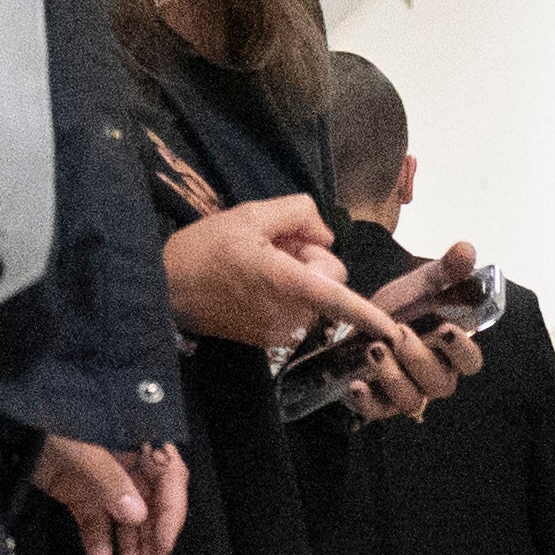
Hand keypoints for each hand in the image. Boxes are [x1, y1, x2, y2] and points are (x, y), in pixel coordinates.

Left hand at [29, 434, 185, 554]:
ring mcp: (103, 483)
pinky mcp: (80, 497)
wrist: (6, 426)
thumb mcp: (81, 448)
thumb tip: (137, 516)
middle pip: (151, 507)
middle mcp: (127, 466)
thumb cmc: (49, 425)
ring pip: (125, 522)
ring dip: (130, 553)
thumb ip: (109, 479)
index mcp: (137, 443)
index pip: (170, 478)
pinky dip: (99, 547)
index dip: (171, 512)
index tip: (163, 544)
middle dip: (152, 544)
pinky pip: (96, 525)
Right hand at [162, 193, 365, 352]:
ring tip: (259, 262)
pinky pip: (298, 308)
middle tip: (275, 244)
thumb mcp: (249, 214)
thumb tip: (326, 236)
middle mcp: (286, 313)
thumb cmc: (202, 250)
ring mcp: (279, 331)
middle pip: (329, 279)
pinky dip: (287, 292)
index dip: (367, 313)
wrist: (161, 290)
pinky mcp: (271, 340)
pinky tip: (255, 281)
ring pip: (314, 294)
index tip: (393, 331)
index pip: (335, 296)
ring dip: (298, 274)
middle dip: (312, 258)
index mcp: (282, 282)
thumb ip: (298, 214)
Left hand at [343, 238, 491, 424]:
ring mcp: (407, 393)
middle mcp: (434, 378)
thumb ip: (446, 271)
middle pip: (440, 384)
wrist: (359, 322)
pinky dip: (367, 401)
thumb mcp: (422, 285)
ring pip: (411, 399)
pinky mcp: (378, 404)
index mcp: (452, 352)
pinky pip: (377, 411)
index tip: (447, 328)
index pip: (470, 362)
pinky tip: (356, 384)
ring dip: (394, 376)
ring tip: (374, 349)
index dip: (462, 350)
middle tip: (400, 333)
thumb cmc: (401, 307)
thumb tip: (468, 249)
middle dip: (420, 359)